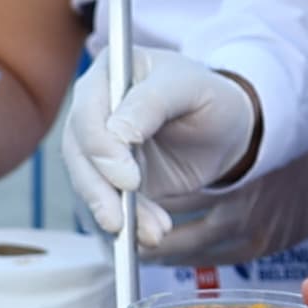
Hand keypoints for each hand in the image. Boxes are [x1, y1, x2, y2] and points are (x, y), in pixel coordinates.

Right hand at [54, 58, 259, 240]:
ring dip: (118, 213)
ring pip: (91, 184)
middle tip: (120, 221)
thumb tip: (117, 132)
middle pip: (79, 153)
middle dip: (99, 192)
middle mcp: (95, 109)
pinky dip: (131, 223)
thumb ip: (152, 103)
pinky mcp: (113, 179)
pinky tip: (150, 235)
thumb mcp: (190, 88)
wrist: (228, 129)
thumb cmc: (210, 96)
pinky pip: (111, 203)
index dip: (101, 148)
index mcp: (109, 73)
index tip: (128, 179)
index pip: (88, 113)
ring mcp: (101, 146)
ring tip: (154, 233)